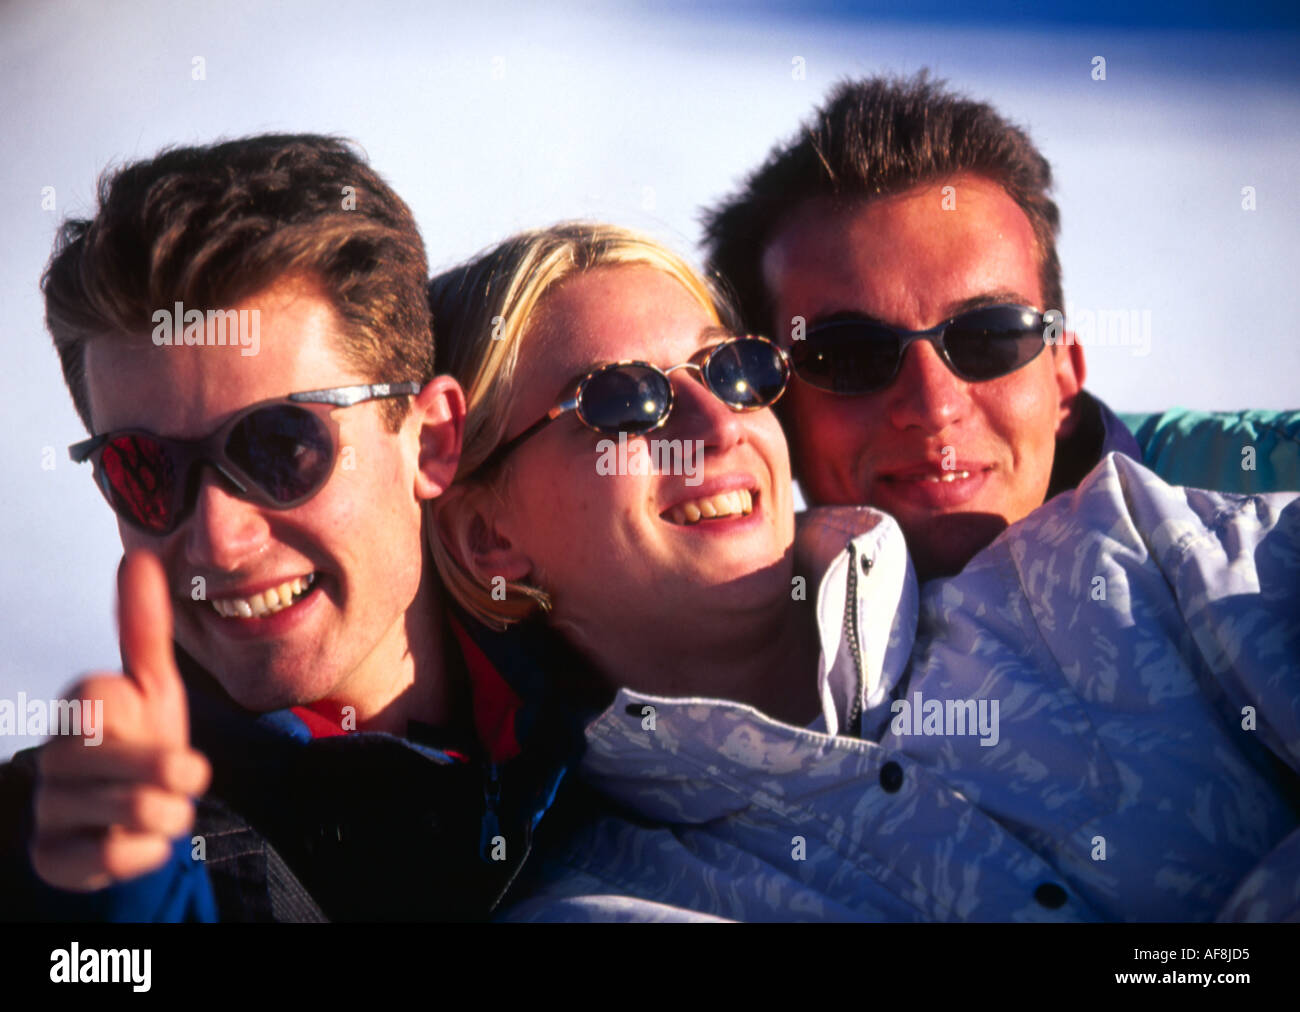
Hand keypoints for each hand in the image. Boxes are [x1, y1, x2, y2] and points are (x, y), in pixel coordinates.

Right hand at [30, 551, 210, 890]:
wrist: (131, 817)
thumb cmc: (142, 741)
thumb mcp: (153, 684)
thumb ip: (144, 626)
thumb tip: (138, 555)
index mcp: (80, 707)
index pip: (108, 696)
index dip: (147, 719)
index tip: (142, 722)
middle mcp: (55, 754)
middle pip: (145, 769)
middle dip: (180, 776)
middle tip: (177, 778)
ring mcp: (49, 806)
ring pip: (140, 814)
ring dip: (171, 815)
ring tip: (159, 808)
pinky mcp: (52, 854)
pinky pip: (120, 855)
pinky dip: (146, 850)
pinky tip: (133, 839)